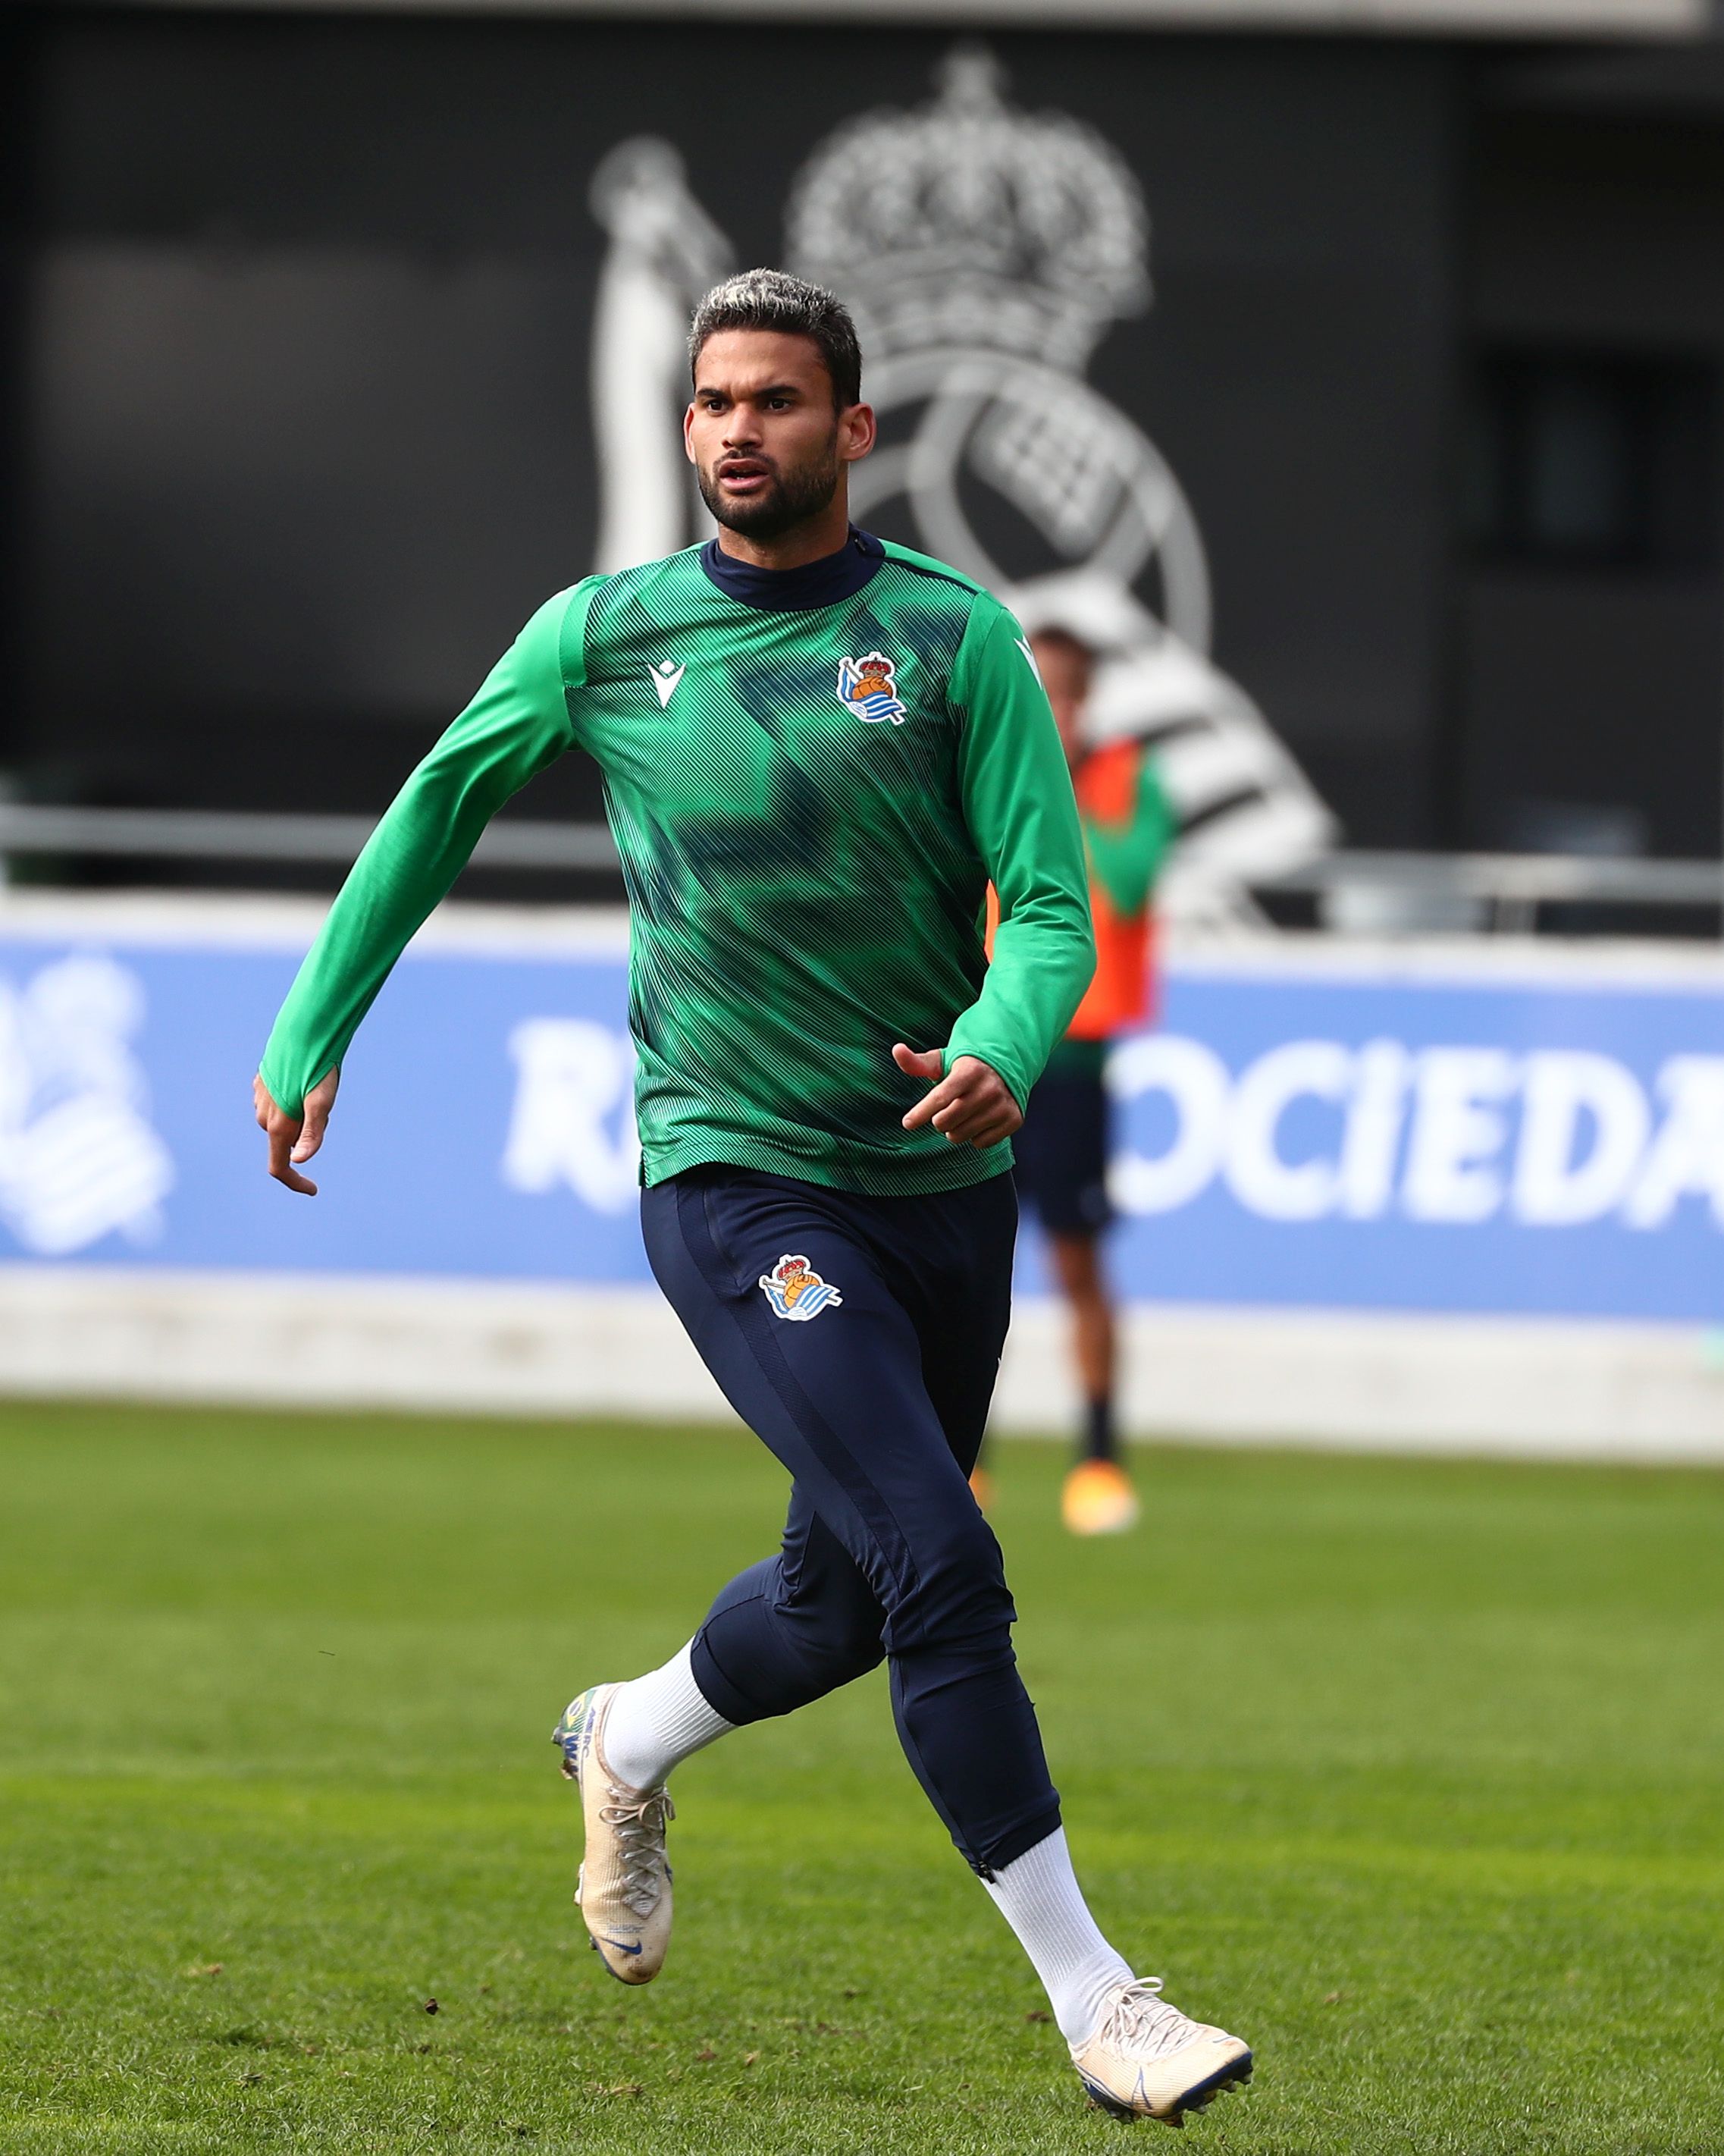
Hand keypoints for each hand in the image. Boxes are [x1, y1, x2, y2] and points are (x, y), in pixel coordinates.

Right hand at [253, 1067, 339, 1195]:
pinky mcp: (261, 1084)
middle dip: (307, 1132)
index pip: (279, 1167)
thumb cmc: (316, 1068)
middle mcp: (263, 1116)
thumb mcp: (322, 1103)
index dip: (295, 1183)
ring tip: (314, 1089)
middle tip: (325, 1106)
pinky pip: (278, 1103)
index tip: (313, 1190)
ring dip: (300, 1115)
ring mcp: (260, 1099)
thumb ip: (311, 1133)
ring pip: (284, 1121)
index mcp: (276, 1126)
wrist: (302, 1032)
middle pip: (288, 1140)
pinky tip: (303, 1080)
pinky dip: (293, 1100)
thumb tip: (300, 1161)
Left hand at [893, 1044, 1022, 1148]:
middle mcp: (989, 1088)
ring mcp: (1003, 1105)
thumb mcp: (943, 1061)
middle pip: (945, 1122)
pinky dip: (975, 1136)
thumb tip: (897, 1049)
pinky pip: (981, 1143)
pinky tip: (980, 1120)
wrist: (1008, 1068)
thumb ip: (918, 1062)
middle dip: (938, 1119)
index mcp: (969, 1071)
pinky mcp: (1014, 1120)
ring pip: (961, 1136)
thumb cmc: (965, 1067)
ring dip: (955, 1129)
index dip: (920, 1113)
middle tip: (945, 1110)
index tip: (907, 1123)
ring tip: (962, 1114)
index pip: (939, 1098)